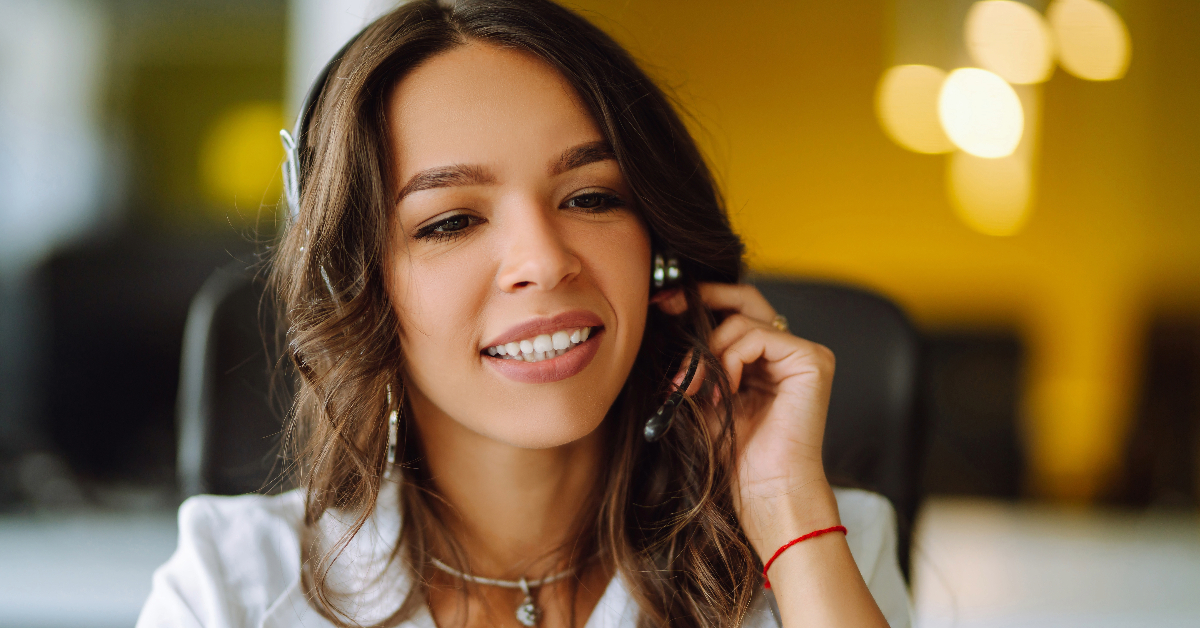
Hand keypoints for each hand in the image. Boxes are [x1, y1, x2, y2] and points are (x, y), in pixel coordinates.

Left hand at [655, 283, 839, 556]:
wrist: (766, 492)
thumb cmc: (736, 456)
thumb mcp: (704, 397)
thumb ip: (696, 362)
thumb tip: (666, 321)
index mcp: (764, 359)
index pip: (734, 311)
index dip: (700, 300)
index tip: (661, 305)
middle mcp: (787, 351)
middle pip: (745, 298)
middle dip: (702, 299)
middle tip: (666, 308)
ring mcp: (803, 354)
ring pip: (742, 320)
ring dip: (708, 352)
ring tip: (696, 389)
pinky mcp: (813, 360)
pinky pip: (757, 336)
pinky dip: (730, 360)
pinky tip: (724, 392)